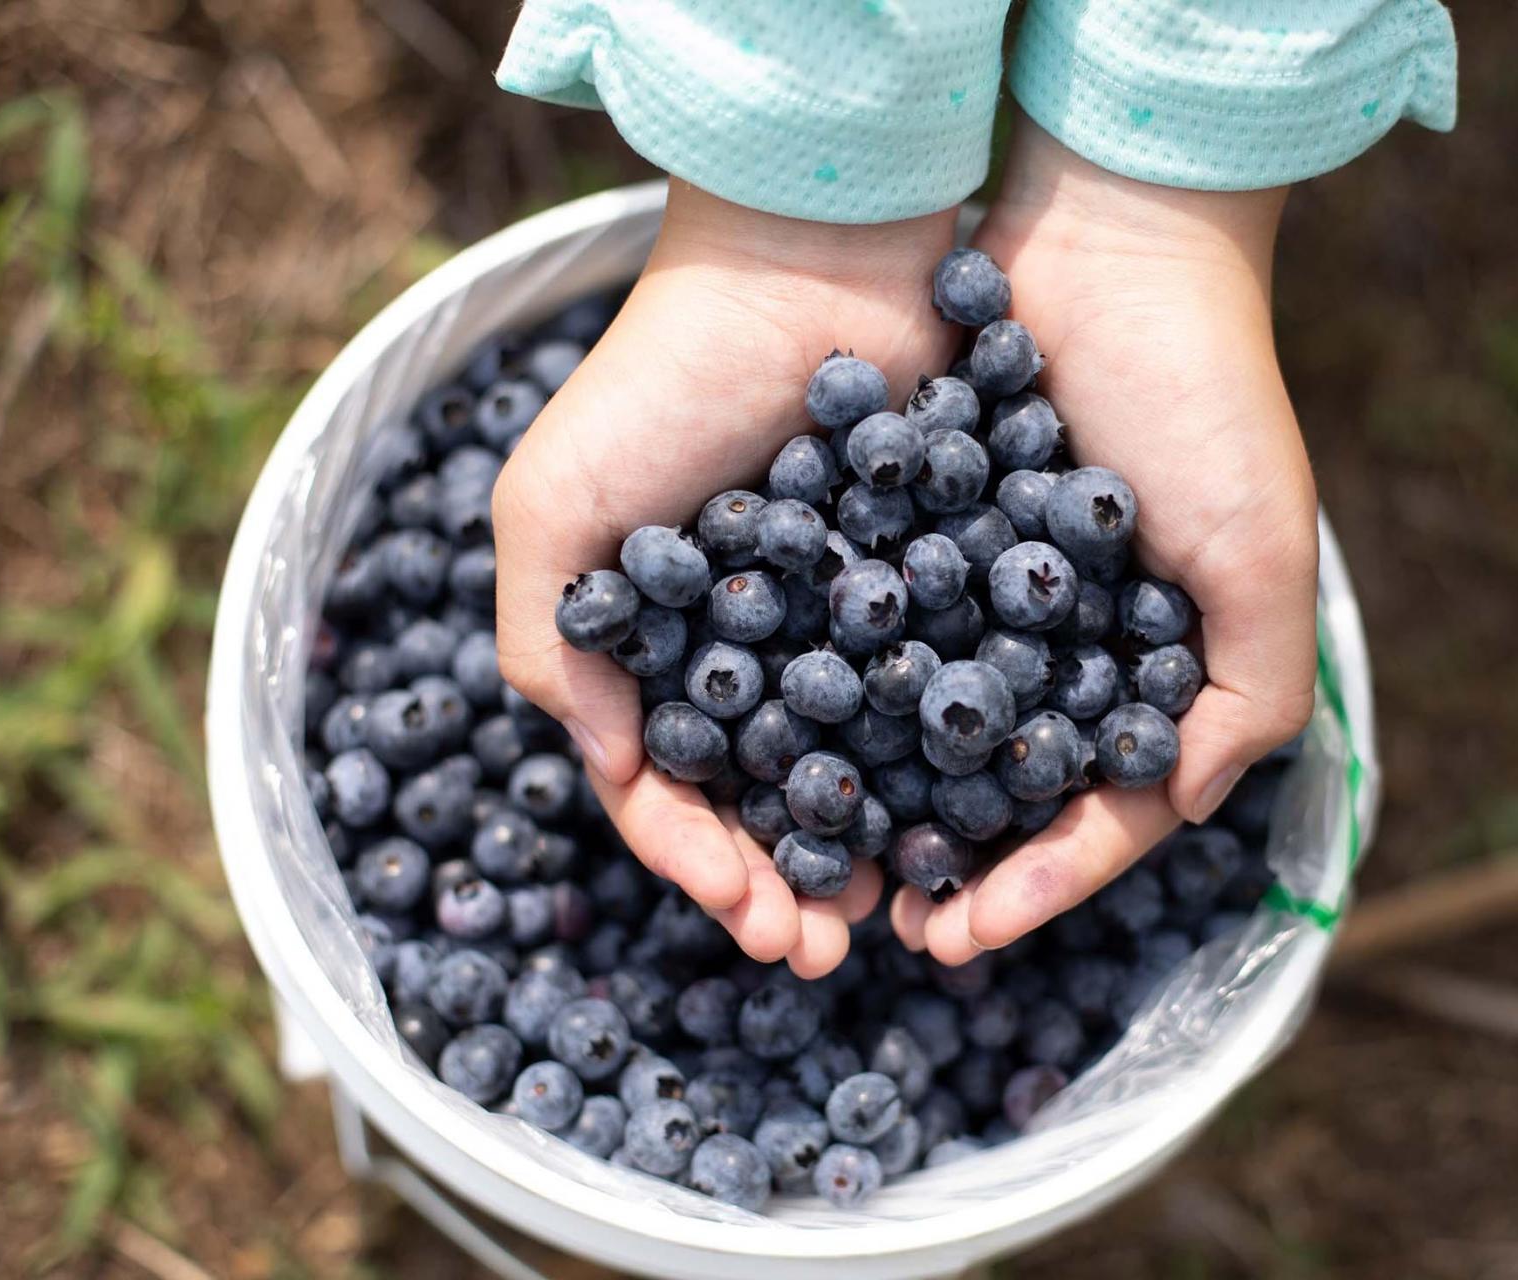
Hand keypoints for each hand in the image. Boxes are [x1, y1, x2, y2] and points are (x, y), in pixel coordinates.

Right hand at [493, 183, 954, 975]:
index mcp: (652, 641)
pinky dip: (941, 763)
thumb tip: (607, 772)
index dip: (702, 865)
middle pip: (766, 795)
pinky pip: (934, 694)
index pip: (668, 788)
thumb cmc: (664, 378)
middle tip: (829, 946)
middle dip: (789, 880)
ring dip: (866, 844)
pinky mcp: (931, 582)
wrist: (814, 255)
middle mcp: (747, 645)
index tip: (751, 917)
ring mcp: (841, 619)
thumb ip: (553, 647)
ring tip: (895, 908)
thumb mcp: (554, 507)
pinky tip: (964, 816)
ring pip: (856, 764)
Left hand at [891, 121, 1317, 962]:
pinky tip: (785, 740)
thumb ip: (1247, 698)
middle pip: (1006, 788)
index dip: (1040, 885)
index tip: (962, 938)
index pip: (1099, 812)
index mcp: (1157, 669)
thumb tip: (1181, 810)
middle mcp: (1071, 644)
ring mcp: (992, 591)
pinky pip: (877, 628)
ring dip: (886, 797)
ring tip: (824, 856)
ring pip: (932, 726)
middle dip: (954, 864)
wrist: (1110, 239)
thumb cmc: (1207, 398)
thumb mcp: (1261, 557)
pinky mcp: (920, 531)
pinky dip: (839, 688)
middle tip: (887, 929)